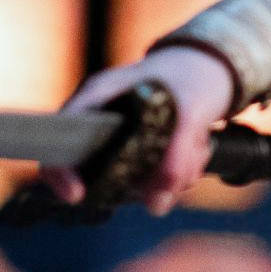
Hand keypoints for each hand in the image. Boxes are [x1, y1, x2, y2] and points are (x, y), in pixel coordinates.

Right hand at [38, 45, 239, 215]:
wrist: (211, 65)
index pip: (58, 139)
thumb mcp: (191, 111)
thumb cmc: (191, 75)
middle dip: (141, 179)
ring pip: (134, 181)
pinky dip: (182, 170)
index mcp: (97, 96)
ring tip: (197, 142)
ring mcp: (121, 138)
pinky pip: (156, 178)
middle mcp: (102, 120)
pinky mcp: (142, 152)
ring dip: (172, 172)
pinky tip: (200, 144)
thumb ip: (176, 159)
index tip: (78, 195)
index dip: (59, 172)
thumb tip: (156, 206)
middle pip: (98, 171)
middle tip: (178, 165)